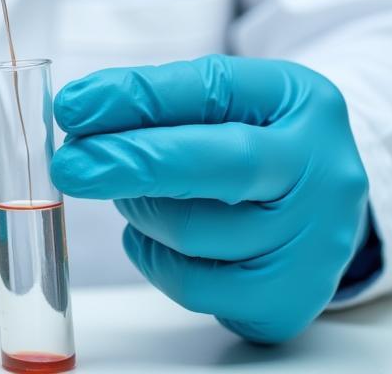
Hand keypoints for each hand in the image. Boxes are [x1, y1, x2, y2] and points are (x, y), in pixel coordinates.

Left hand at [51, 55, 369, 342]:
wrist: (318, 198)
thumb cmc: (253, 135)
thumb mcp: (223, 96)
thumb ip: (155, 98)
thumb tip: (77, 112)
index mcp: (299, 100)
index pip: (209, 91)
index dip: (134, 98)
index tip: (73, 106)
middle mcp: (320, 171)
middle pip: (220, 166)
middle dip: (133, 163)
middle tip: (71, 165)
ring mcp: (313, 243)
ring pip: (195, 232)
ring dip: (139, 209)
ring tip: (132, 191)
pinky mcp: (289, 299)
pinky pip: (196, 288)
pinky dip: (155, 259)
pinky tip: (152, 236)